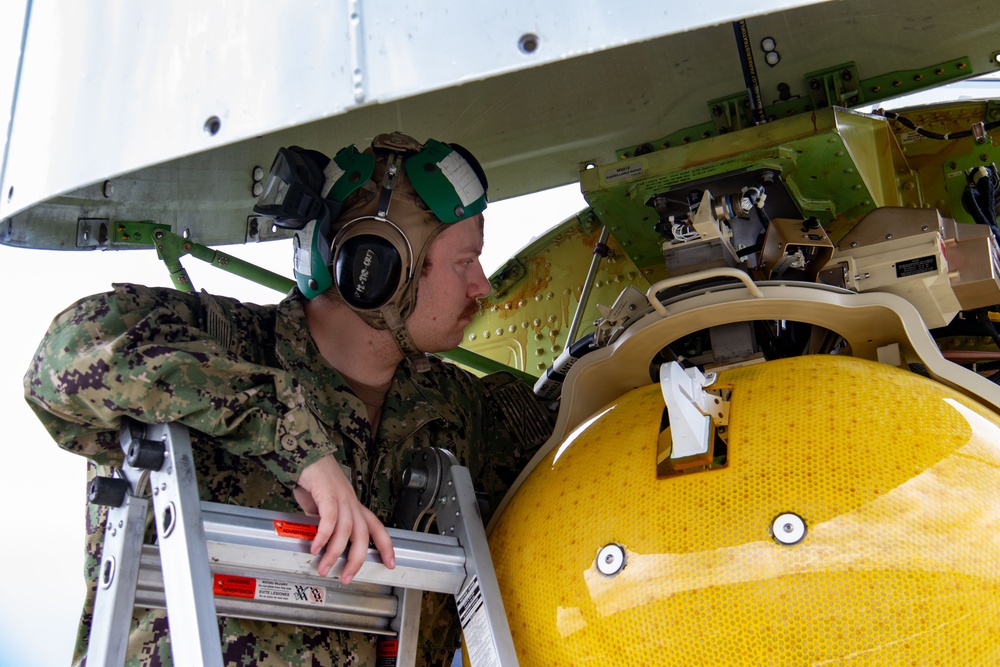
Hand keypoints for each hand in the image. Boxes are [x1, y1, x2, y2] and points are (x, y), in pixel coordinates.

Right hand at [294, 455, 394, 582]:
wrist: (304, 453)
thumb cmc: (313, 479)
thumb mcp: (323, 507)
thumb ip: (325, 524)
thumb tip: (321, 543)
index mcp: (354, 506)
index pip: (377, 528)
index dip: (386, 546)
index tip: (391, 564)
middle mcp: (352, 502)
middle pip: (364, 534)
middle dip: (357, 559)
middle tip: (347, 577)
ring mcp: (341, 496)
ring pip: (346, 530)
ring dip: (335, 552)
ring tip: (325, 567)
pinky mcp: (327, 492)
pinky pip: (329, 518)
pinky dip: (323, 535)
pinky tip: (316, 547)